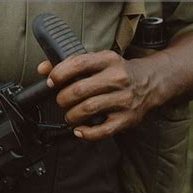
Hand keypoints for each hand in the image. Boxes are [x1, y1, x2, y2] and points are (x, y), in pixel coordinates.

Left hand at [37, 50, 153, 140]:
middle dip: (63, 98)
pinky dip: (86, 133)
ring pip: (88, 109)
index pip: (78, 63)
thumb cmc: (117, 70)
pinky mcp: (127, 119)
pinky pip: (102, 130)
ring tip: (69, 114)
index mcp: (108, 60)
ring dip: (71, 115)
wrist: (149, 81)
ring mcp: (123, 99)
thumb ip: (70, 63)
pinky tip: (79, 129)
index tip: (51, 81)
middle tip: (60, 100)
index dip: (60, 73)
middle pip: (80, 89)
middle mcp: (117, 78)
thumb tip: (43, 69)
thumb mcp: (98, 60)